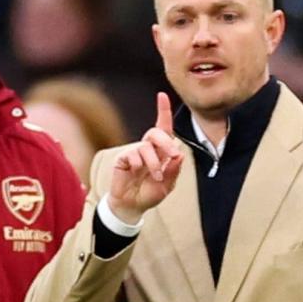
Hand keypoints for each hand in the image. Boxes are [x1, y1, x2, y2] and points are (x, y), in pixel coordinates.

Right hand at [108, 92, 182, 223]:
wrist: (133, 206)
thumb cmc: (150, 193)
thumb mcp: (168, 184)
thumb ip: (173, 170)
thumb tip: (179, 155)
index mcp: (161, 152)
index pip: (164, 129)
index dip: (163, 112)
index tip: (162, 95)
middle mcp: (148, 149)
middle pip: (157, 133)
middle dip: (167, 143)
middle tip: (173, 156)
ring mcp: (135, 153)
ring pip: (146, 146)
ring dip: (154, 162)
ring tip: (155, 177)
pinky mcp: (123, 159)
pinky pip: (132, 155)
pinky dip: (138, 165)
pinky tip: (136, 173)